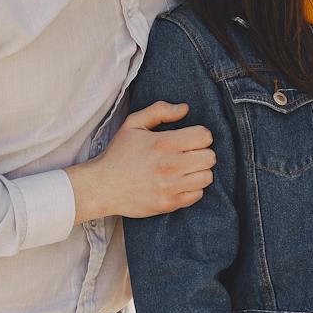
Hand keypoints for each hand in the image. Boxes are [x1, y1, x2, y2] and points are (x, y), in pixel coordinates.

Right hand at [69, 102, 214, 219]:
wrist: (102, 186)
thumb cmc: (119, 153)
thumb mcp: (133, 124)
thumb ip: (160, 110)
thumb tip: (185, 108)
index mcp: (162, 143)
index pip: (204, 137)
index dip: (200, 135)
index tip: (191, 138)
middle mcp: (169, 166)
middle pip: (210, 157)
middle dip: (202, 152)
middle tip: (190, 153)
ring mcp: (170, 187)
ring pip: (207, 177)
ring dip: (199, 171)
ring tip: (186, 168)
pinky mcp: (168, 204)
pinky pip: (197, 195)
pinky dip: (192, 188)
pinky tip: (180, 182)